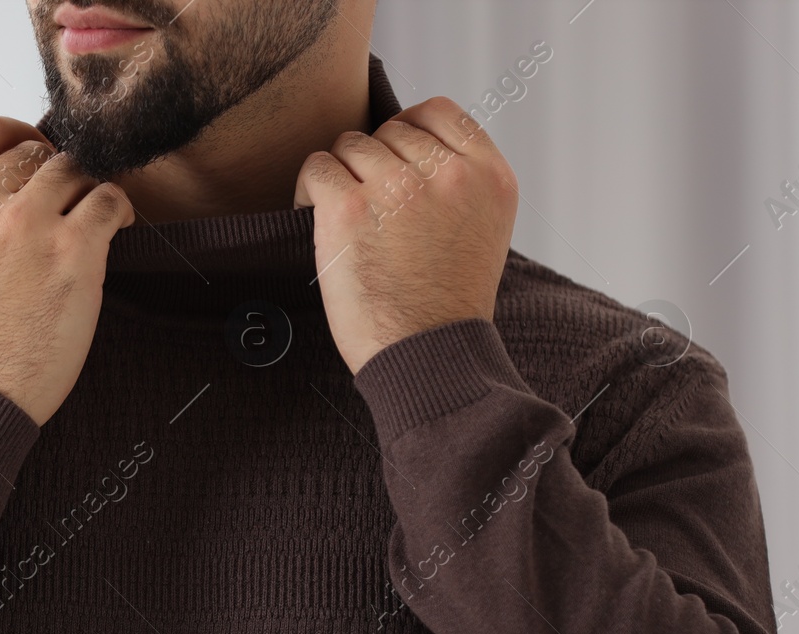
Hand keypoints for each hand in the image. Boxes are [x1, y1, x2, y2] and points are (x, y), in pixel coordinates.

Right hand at [0, 114, 134, 425]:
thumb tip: (18, 169)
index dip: (18, 133)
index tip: (35, 154)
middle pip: (35, 149)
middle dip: (56, 171)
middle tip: (69, 202)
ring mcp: (27, 224)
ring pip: (74, 168)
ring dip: (88, 189)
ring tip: (92, 216)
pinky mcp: (73, 251)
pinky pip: (110, 199)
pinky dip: (120, 207)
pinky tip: (118, 225)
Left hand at [294, 97, 518, 373]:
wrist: (426, 357)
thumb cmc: (444, 307)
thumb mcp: (481, 229)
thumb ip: (458, 181)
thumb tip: (405, 145)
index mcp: (489, 175)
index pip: (437, 111)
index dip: (406, 130)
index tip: (394, 164)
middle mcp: (448, 174)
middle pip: (389, 130)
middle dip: (373, 164)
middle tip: (370, 211)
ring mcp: (398, 188)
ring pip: (350, 146)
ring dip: (341, 177)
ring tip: (346, 220)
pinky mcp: (349, 209)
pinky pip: (316, 168)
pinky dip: (309, 191)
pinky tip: (317, 220)